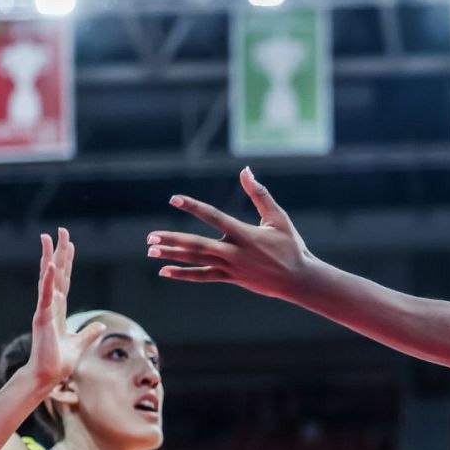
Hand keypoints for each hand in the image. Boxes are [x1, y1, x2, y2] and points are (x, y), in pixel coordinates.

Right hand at [26, 229, 106, 387]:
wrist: (47, 376)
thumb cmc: (59, 361)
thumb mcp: (80, 343)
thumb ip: (89, 332)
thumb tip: (100, 325)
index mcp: (59, 309)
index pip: (64, 279)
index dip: (66, 262)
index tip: (68, 243)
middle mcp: (50, 305)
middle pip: (56, 273)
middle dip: (59, 251)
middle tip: (60, 230)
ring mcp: (45, 310)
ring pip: (48, 278)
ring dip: (49, 258)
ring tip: (49, 238)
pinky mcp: (42, 317)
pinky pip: (46, 295)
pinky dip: (47, 280)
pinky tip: (49, 265)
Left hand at [148, 167, 312, 300]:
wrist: (299, 279)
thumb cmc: (291, 245)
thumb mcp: (278, 218)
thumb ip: (260, 194)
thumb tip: (246, 170)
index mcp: (245, 234)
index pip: (214, 217)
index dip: (193, 207)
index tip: (174, 199)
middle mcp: (235, 252)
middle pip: (198, 245)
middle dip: (173, 240)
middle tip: (150, 237)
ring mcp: (231, 268)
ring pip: (197, 261)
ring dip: (172, 255)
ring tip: (150, 251)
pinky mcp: (231, 279)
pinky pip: (203, 277)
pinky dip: (184, 275)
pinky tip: (165, 272)